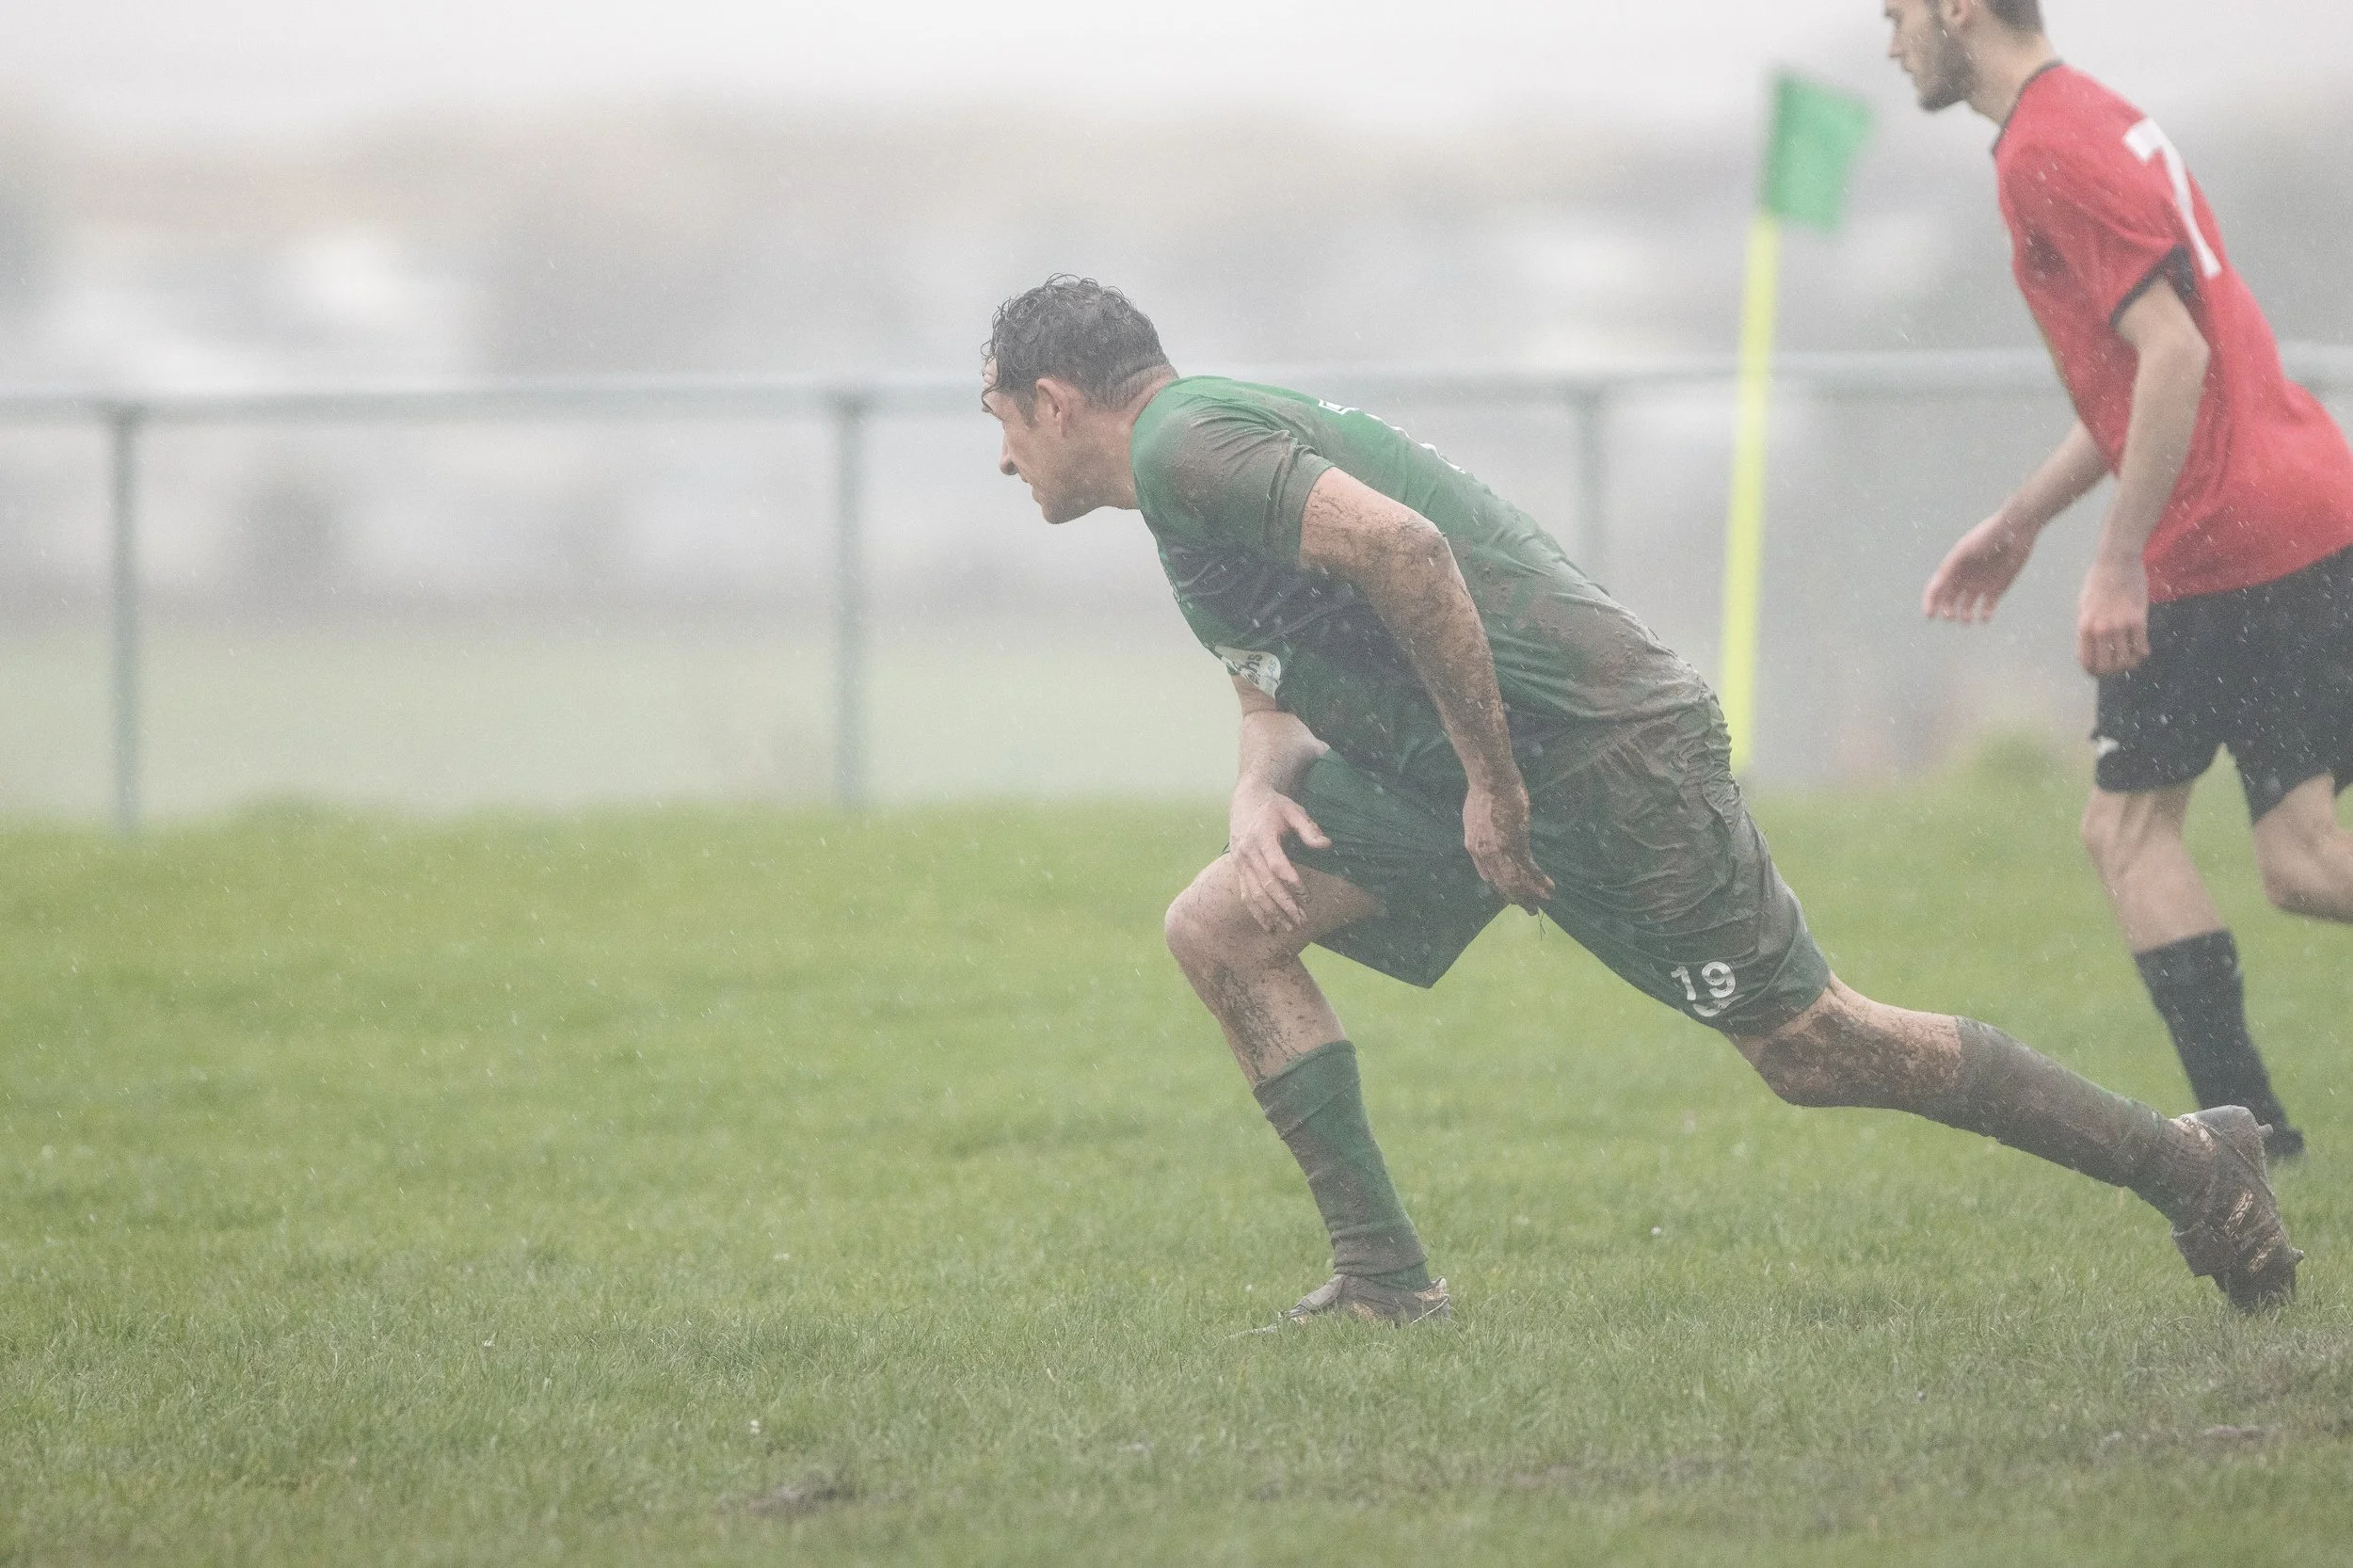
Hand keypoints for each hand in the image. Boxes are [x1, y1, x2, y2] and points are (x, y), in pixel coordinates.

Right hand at [1228, 786, 1331, 933]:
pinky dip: (1256, 912)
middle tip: (1302, 920)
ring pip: (1254, 894)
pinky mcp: (1238, 869)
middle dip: (1284, 905)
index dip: (1292, 883)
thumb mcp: (1294, 810)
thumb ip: (1309, 828)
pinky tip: (1269, 926)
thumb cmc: (1275, 807)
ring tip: (1289, 927)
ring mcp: (1240, 862)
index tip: (1307, 897)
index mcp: (1262, 836)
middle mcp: (1247, 852)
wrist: (1246, 800)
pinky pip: (1245, 895)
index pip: (1277, 865)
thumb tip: (1326, 845)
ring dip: (1271, 913)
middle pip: (1265, 884)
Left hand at [1464, 778, 1554, 912]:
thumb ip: (1481, 831)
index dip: (1500, 888)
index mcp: (1473, 847)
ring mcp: (1499, 851)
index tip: (1510, 897)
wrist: (1491, 780)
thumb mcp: (1474, 816)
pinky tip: (1549, 887)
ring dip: (1531, 894)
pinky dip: (1539, 881)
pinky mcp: (1516, 844)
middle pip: (1501, 883)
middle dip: (1516, 898)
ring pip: (1516, 881)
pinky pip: (1529, 869)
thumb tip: (1488, 836)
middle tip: (1529, 909)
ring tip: (1543, 903)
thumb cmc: (1484, 791)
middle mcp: (1484, 854)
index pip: (1487, 876)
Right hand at [1923, 510, 2037, 623]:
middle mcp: (1964, 579)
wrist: (2015, 531)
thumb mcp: (1965, 550)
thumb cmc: (1987, 537)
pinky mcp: (1997, 590)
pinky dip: (1984, 616)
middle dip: (1947, 611)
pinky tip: (1984, 617)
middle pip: (1949, 601)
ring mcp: (1980, 585)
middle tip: (1949, 617)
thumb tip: (1935, 585)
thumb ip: (1949, 567)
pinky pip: (1987, 608)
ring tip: (1965, 620)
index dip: (1930, 602)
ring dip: (1963, 616)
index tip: (1930, 615)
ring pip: (1966, 608)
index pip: (1936, 589)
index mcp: (1953, 569)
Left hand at [2077, 555, 2151, 676]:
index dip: (2094, 671)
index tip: (2100, 672)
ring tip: (2131, 659)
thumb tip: (2089, 645)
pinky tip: (2142, 651)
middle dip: (2112, 671)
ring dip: (2129, 664)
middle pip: (2106, 666)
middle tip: (2118, 667)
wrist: (2117, 563)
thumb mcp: (2083, 606)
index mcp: (2084, 627)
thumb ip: (2087, 627)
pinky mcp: (2138, 620)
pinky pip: (2141, 647)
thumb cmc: (2097, 582)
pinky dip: (2142, 653)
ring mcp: (2120, 626)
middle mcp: (2100, 630)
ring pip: (2125, 660)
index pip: (2087, 661)